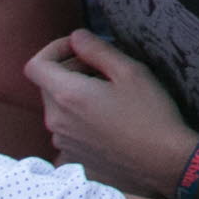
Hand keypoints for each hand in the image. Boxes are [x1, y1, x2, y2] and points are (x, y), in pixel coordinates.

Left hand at [28, 30, 198, 197]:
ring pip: (58, 106)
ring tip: (110, 94)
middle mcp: (57, 120)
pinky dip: (81, 115)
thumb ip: (97, 49)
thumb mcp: (131, 71)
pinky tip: (111, 118)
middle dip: (70, 69)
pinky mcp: (73, 155)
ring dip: (76, 93)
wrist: (163, 162)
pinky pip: (68, 126)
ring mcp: (63, 141)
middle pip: (47, 84)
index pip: (35, 65)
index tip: (79, 48)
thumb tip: (76, 36)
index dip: (53, 49)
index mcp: (67, 95)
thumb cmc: (151, 114)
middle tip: (104, 68)